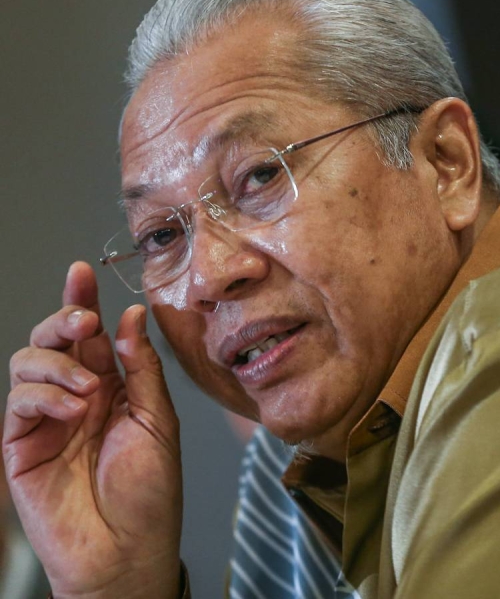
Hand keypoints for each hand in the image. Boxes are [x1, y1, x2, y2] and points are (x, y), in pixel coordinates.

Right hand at [3, 262, 181, 598]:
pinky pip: (19, 401)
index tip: (83, 271)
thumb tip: (132, 318)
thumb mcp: (158, 423)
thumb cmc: (150, 494)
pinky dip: (44, 394)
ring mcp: (47, 419)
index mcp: (114, 388)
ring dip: (59, 362)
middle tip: (85, 320)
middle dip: (65, 317)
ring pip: (30, 362)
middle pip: (55, 339)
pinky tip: (72, 408)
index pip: (95, 336)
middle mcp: (78, 396)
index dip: (85, 302)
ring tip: (88, 389)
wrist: (127, 549)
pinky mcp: (21, 444)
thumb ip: (142, 370)